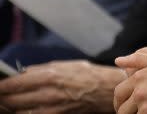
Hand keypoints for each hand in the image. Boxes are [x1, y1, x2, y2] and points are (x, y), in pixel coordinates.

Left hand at [0, 60, 123, 112]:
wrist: (108, 89)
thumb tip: (21, 73)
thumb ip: (42, 69)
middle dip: (3, 99)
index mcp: (50, 75)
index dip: (2, 86)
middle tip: (0, 96)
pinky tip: (24, 110)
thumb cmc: (88, 75)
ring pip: (20, 112)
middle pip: (13, 100)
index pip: (15, 84)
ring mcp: (52, 108)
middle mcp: (49, 93)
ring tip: (9, 104)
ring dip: (12, 108)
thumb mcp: (65, 65)